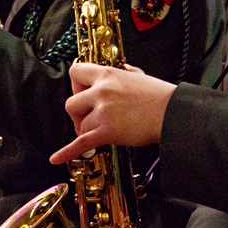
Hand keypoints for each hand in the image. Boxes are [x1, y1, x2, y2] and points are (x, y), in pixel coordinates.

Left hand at [49, 62, 174, 164]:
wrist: (172, 113)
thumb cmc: (158, 96)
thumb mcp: (137, 74)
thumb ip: (123, 72)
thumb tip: (120, 69)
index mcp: (107, 74)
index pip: (75, 72)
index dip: (76, 85)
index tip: (84, 93)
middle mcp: (101, 91)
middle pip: (70, 103)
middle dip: (78, 113)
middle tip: (90, 118)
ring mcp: (103, 111)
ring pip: (80, 125)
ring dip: (88, 131)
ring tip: (101, 132)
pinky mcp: (107, 131)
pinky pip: (81, 143)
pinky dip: (67, 152)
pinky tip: (55, 158)